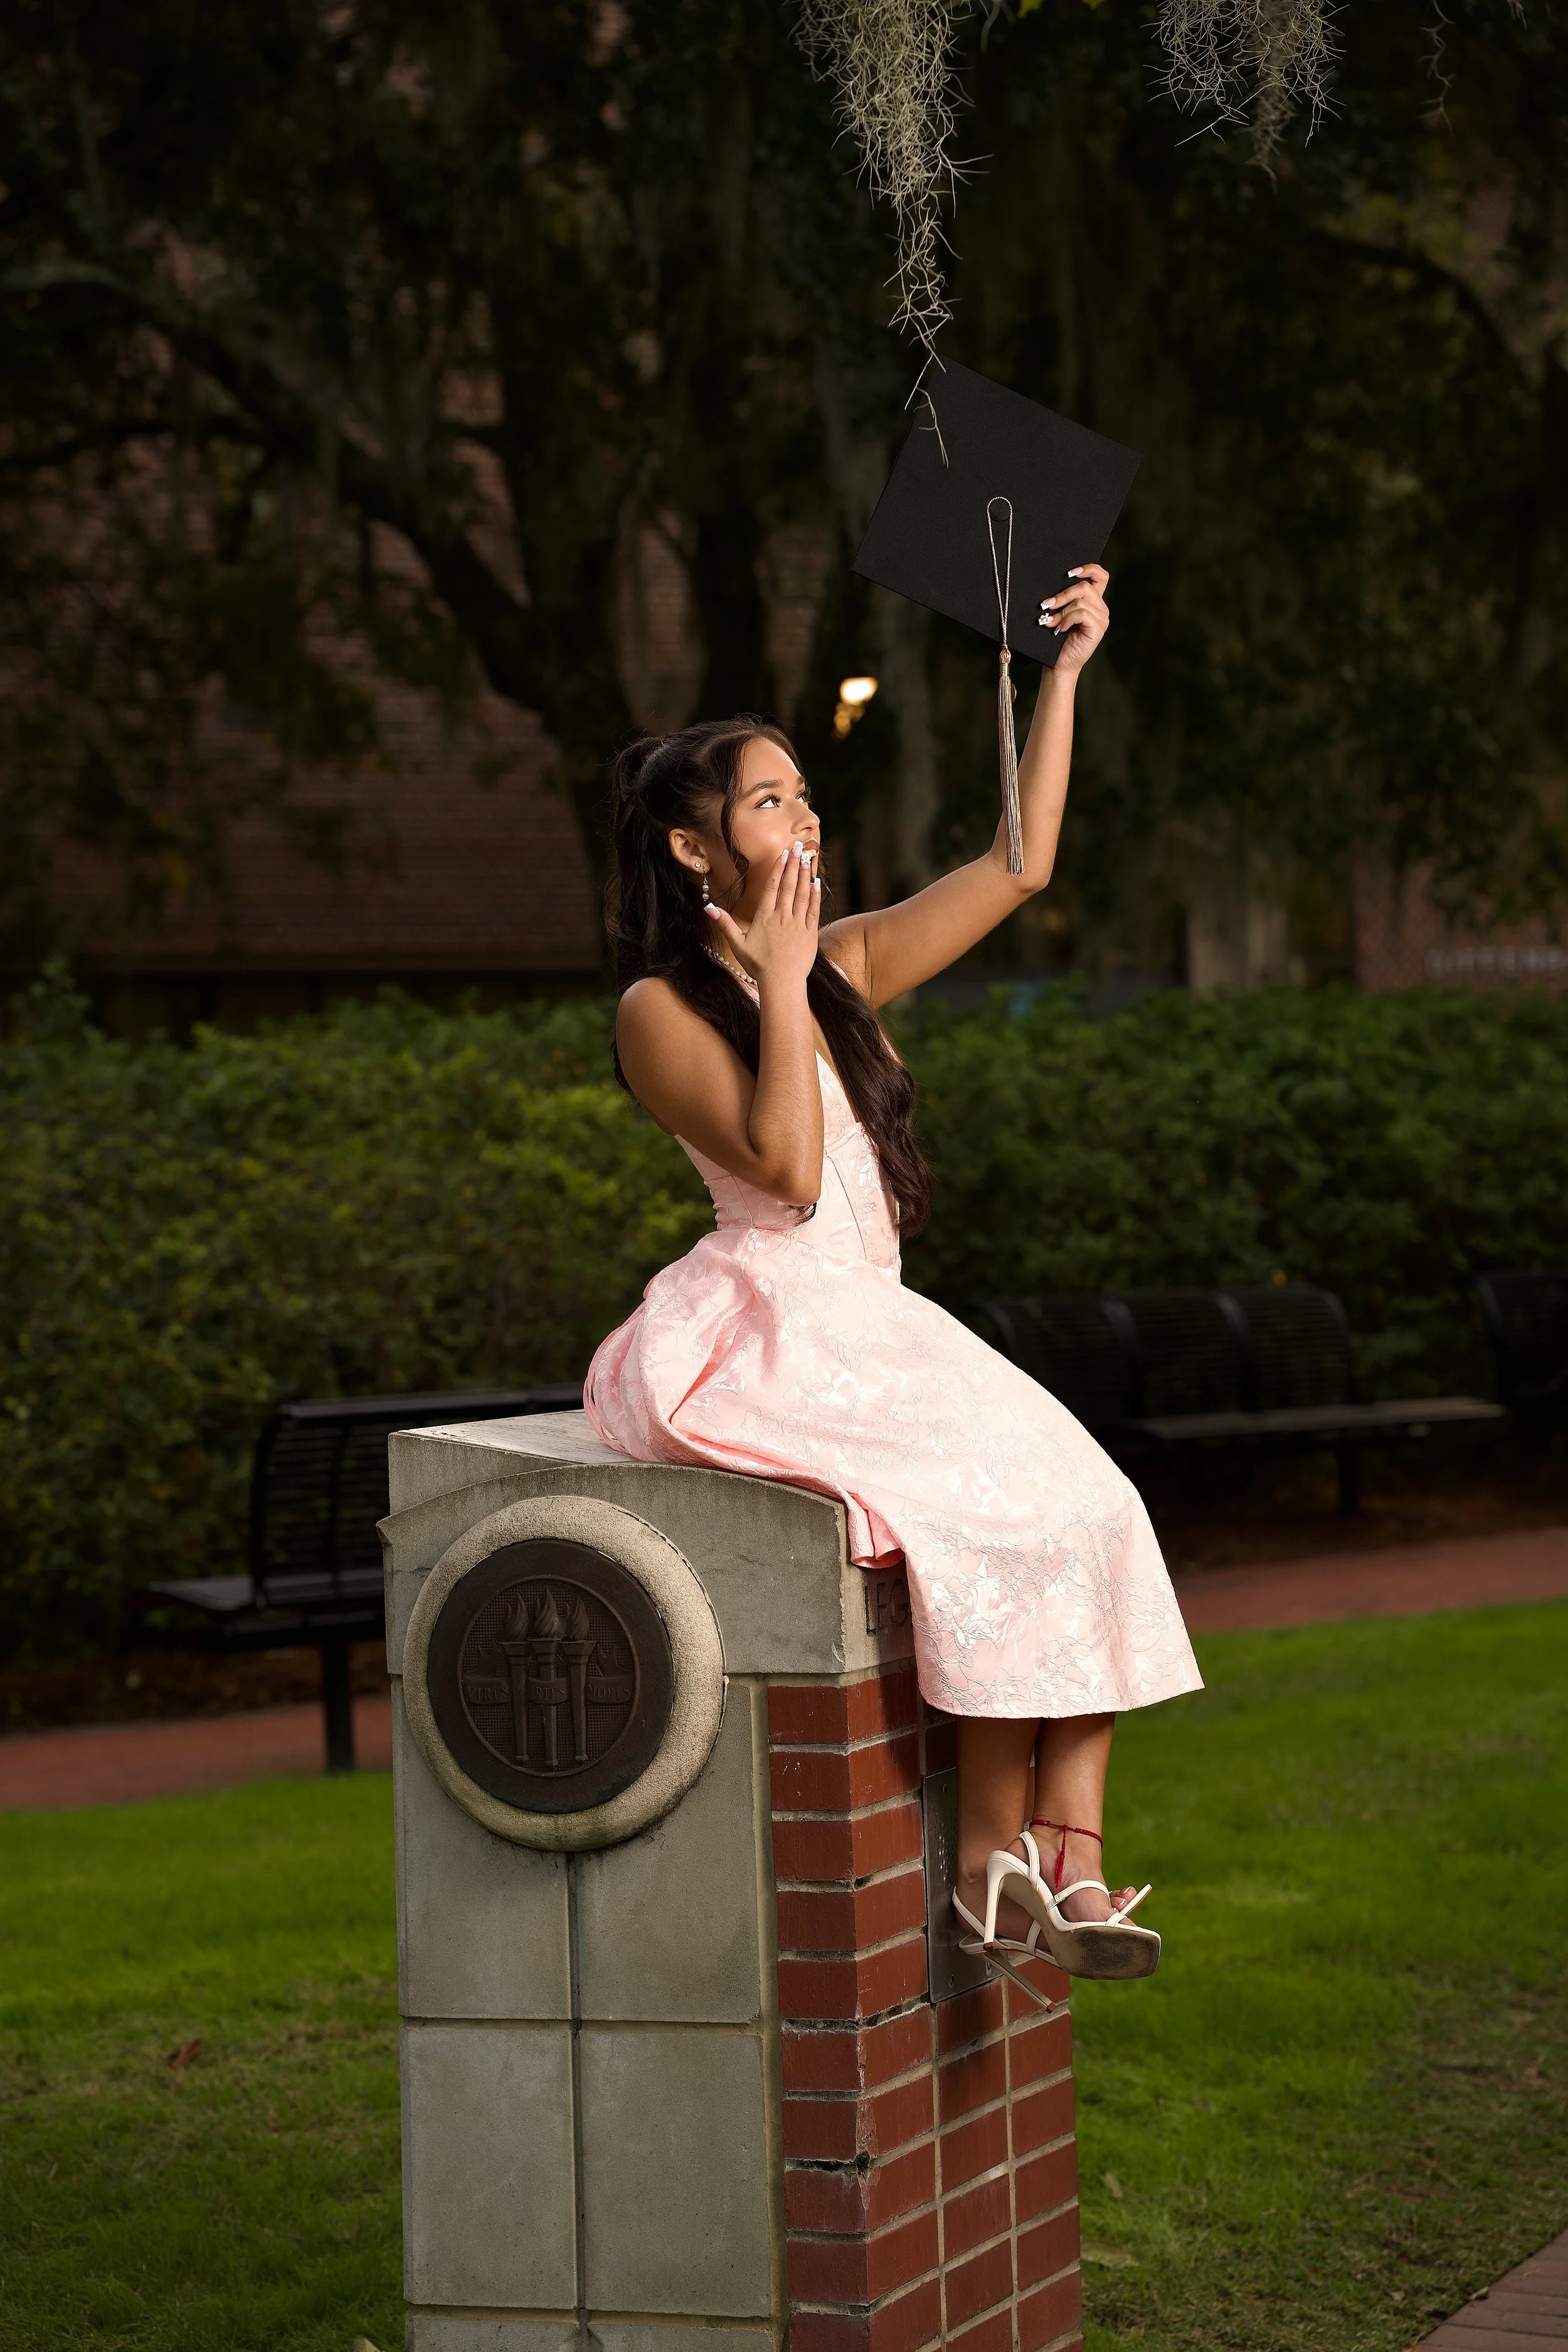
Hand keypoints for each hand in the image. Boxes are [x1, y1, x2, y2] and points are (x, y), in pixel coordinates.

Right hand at [706, 841, 820, 991]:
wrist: (782, 982)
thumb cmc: (759, 966)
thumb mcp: (738, 944)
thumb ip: (725, 924)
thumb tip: (708, 908)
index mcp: (764, 917)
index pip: (771, 887)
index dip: (777, 868)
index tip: (782, 854)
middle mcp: (782, 917)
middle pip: (788, 885)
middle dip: (793, 864)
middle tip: (798, 846)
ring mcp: (797, 924)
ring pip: (802, 894)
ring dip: (805, 875)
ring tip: (808, 858)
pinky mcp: (810, 933)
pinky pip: (813, 909)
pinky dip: (815, 895)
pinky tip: (816, 882)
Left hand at [1038, 562, 1109, 676]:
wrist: (1059, 664)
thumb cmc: (1057, 639)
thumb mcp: (1061, 613)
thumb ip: (1065, 599)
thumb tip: (1054, 582)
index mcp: (1094, 601)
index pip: (1100, 576)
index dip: (1088, 568)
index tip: (1070, 572)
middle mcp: (1101, 608)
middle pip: (1085, 587)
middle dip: (1063, 594)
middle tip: (1046, 604)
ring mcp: (1101, 619)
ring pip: (1081, 601)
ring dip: (1061, 610)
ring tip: (1049, 621)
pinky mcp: (1098, 628)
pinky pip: (1081, 613)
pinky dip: (1066, 619)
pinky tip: (1058, 628)